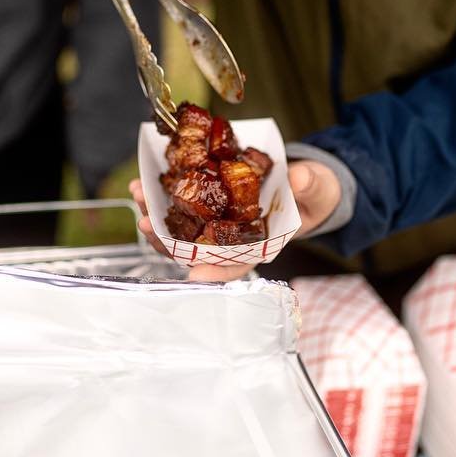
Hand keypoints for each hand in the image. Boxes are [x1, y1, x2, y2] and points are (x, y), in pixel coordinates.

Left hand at [128, 160, 342, 281]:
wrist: (305, 180)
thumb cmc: (313, 193)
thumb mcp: (318, 187)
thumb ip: (308, 184)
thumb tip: (297, 180)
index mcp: (261, 244)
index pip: (236, 264)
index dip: (215, 272)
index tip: (194, 276)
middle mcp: (233, 239)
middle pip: (195, 250)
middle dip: (167, 240)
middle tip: (146, 226)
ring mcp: (217, 223)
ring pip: (180, 230)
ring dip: (155, 217)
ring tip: (138, 197)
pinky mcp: (208, 203)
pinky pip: (179, 205)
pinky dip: (159, 198)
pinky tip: (142, 185)